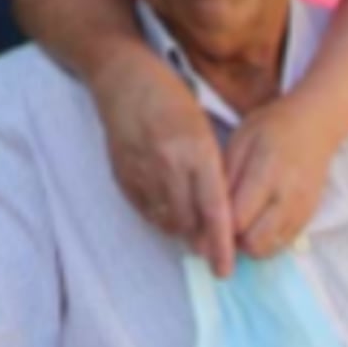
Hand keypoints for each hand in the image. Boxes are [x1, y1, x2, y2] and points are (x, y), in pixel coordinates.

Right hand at [91, 48, 235, 276]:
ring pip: (166, 221)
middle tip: (212, 249)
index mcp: (196, 149)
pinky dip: (160, 217)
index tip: (226, 269)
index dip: (221, 243)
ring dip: (181, 231)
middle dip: (202, 241)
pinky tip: (168, 210)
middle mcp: (168, 163)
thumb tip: (220, 210)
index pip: (214, 208)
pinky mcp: (121, 174)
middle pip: (189, 222)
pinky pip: (144, 210)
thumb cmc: (170, 96)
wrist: (121, 77)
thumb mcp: (201, 125)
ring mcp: (141, 170)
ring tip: (191, 229)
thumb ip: (211, 166)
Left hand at [223, 98, 338, 261]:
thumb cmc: (270, 127)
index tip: (203, 222)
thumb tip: (208, 213)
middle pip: (253, 242)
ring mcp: (302, 209)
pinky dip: (265, 241)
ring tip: (237, 224)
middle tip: (220, 224)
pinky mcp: (309, 217)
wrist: (315, 124)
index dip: (216, 226)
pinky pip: (282, 245)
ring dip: (247, 244)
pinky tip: (255, 224)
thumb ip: (226, 177)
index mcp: (267, 172)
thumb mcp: (240, 141)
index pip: (238, 218)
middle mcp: (288, 196)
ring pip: (268, 249)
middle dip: (231, 240)